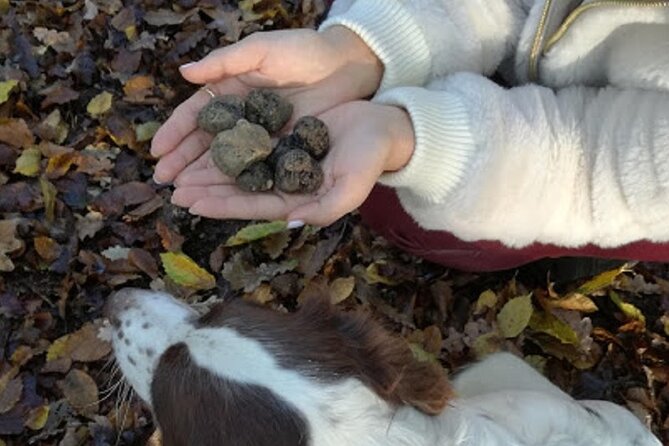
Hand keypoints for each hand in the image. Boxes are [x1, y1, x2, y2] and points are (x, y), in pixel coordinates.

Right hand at [151, 26, 382, 183]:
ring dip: (204, 178)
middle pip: (206, 143)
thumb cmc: (304, 50)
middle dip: (183, 162)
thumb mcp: (262, 50)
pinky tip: (221, 196)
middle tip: (165, 183)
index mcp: (231, 90)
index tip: (158, 153)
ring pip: (227, 160)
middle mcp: (242, 116)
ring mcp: (261, 135)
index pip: (196, 115)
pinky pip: (254, 169)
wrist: (348, 65)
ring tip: (185, 195)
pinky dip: (237, 183)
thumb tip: (184, 73)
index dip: (175, 133)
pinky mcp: (281, 150)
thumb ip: (225, 62)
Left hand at [169, 101, 414, 226]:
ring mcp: (282, 158)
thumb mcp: (350, 188)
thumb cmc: (369, 160)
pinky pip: (249, 139)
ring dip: (210, 168)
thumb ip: (323, 209)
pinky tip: (205, 137)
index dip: (221, 206)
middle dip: (206, 189)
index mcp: (296, 200)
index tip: (191, 204)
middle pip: (238, 189)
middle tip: (173, 189)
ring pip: (239, 166)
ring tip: (180, 169)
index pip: (252, 206)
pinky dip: (227, 140)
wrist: (382, 128)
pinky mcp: (283, 135)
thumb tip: (289, 222)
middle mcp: (284, 182)